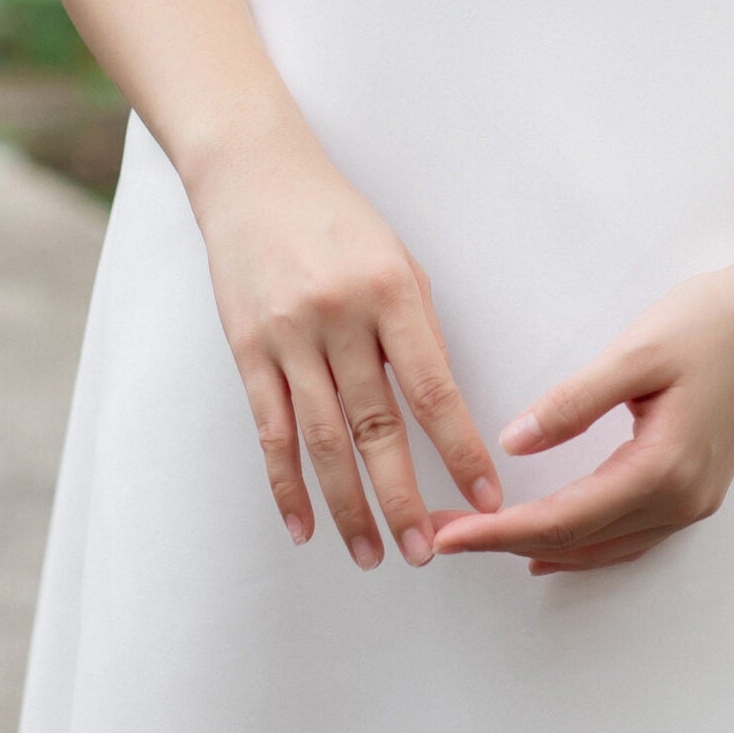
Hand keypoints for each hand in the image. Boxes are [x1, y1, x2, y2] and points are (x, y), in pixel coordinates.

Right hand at [195, 119, 502, 568]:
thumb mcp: (398, 263)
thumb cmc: (341, 223)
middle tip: (426, 551)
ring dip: (348, 505)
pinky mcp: (247, 350)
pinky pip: (270, 430)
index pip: (432, 388)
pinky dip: (286, 484)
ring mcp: (288, 336)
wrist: (256, 177)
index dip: (460, 449)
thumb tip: (439, 412)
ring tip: (371, 555)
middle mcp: (338, 317)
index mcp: (390, 292)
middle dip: (403, 497)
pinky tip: (303, 526)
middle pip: (375, 426)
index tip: (486, 497)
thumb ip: (417, 333)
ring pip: (321, 441)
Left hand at [430, 258, 733, 575]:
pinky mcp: (695, 490)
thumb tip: (513, 444)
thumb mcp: (635, 353)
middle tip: (442, 530)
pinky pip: (627, 534)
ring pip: (603, 547)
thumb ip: (573, 402)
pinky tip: (550, 544)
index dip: (499, 531)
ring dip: (540, 546)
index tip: (448, 534)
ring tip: (479, 535)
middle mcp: (682, 501)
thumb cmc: (708, 323)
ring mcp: (693, 502)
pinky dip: (581, 543)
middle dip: (505, 541)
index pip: (564, 519)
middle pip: (579, 541)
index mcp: (663, 470)